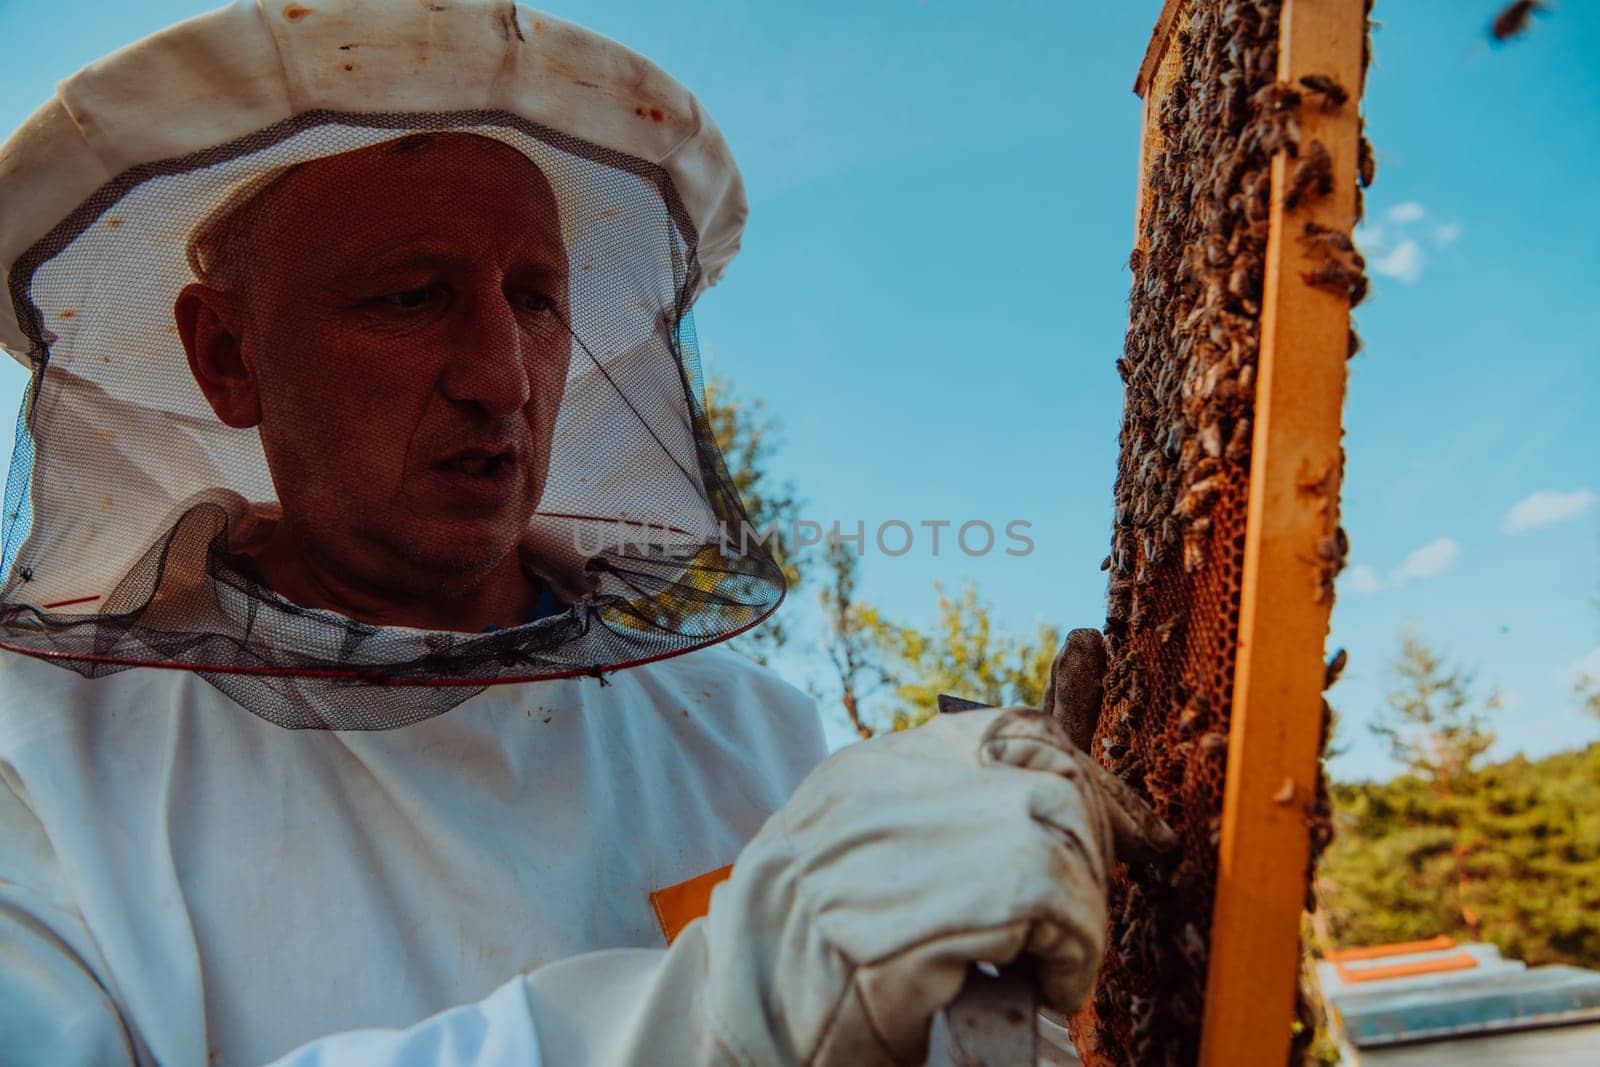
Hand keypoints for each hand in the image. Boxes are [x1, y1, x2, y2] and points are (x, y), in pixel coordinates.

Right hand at [699, 697, 1172, 1065]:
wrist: (740, 1048)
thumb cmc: (809, 981)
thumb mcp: (871, 884)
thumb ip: (942, 837)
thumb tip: (1055, 822)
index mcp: (861, 777)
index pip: (1003, 731)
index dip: (1086, 776)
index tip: (1141, 833)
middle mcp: (875, 790)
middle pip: (1045, 777)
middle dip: (1093, 852)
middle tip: (1075, 931)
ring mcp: (894, 839)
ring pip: (1058, 836)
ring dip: (1077, 914)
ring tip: (1044, 966)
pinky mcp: (925, 903)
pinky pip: (1053, 902)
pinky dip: (1070, 953)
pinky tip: (1037, 988)